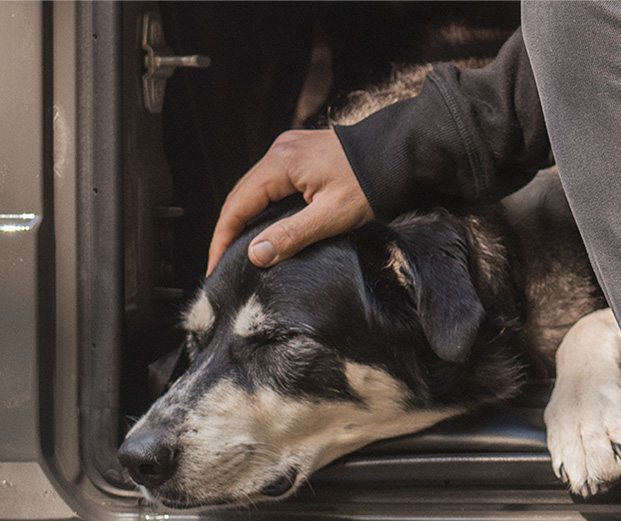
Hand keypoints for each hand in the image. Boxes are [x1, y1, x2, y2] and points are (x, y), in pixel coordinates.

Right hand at [207, 129, 373, 273]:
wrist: (400, 155)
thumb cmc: (371, 184)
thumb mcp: (331, 217)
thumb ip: (291, 235)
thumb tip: (255, 253)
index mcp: (280, 163)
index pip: (237, 205)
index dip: (223, 238)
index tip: (215, 266)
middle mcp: (279, 151)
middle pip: (242, 195)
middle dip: (230, 230)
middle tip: (223, 263)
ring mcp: (290, 150)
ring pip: (257, 189)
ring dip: (246, 218)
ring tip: (240, 249)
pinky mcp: (302, 155)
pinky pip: (273, 183)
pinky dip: (264, 206)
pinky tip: (266, 225)